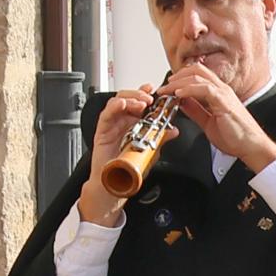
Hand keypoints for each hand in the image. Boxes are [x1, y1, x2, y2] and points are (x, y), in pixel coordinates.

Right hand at [77, 95, 150, 224]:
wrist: (114, 184)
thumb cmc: (129, 168)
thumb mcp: (150, 151)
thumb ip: (160, 139)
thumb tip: (174, 130)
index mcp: (134, 122)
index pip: (139, 102)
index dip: (147, 93)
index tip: (156, 90)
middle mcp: (122, 121)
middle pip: (128, 97)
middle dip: (139, 94)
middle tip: (150, 98)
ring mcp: (112, 125)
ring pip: (117, 101)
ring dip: (130, 98)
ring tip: (140, 102)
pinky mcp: (102, 131)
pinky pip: (106, 115)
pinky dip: (114, 107)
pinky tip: (123, 105)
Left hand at [160, 62, 275, 173]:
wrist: (250, 146)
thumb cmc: (235, 137)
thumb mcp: (207, 122)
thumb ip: (195, 111)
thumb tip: (182, 103)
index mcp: (218, 93)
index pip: (198, 76)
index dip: (180, 78)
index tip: (168, 87)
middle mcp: (221, 90)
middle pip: (196, 70)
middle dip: (177, 76)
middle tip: (164, 86)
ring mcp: (223, 93)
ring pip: (197, 76)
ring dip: (178, 82)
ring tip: (166, 90)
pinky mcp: (223, 101)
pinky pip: (204, 88)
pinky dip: (189, 89)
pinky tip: (178, 94)